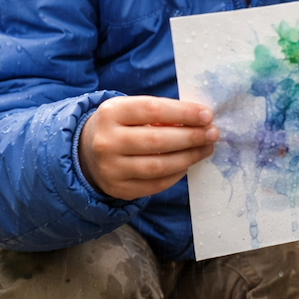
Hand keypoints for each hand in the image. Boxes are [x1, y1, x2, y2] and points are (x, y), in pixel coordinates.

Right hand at [79, 96, 217, 199]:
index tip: (207, 115)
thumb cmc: (120, 125)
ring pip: (158, 166)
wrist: (86, 152)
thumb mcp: (131, 109)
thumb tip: (200, 120)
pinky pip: (155, 185)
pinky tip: (187, 164)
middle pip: (157, 140)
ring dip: (188, 157)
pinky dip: (176, 174)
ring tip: (206, 149)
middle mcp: (107, 142)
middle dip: (191, 137)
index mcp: (111, 113)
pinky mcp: (119, 189)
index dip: (183, 113)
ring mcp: (111, 168)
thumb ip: (160, 112)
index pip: (153, 110)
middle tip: (212, 133)